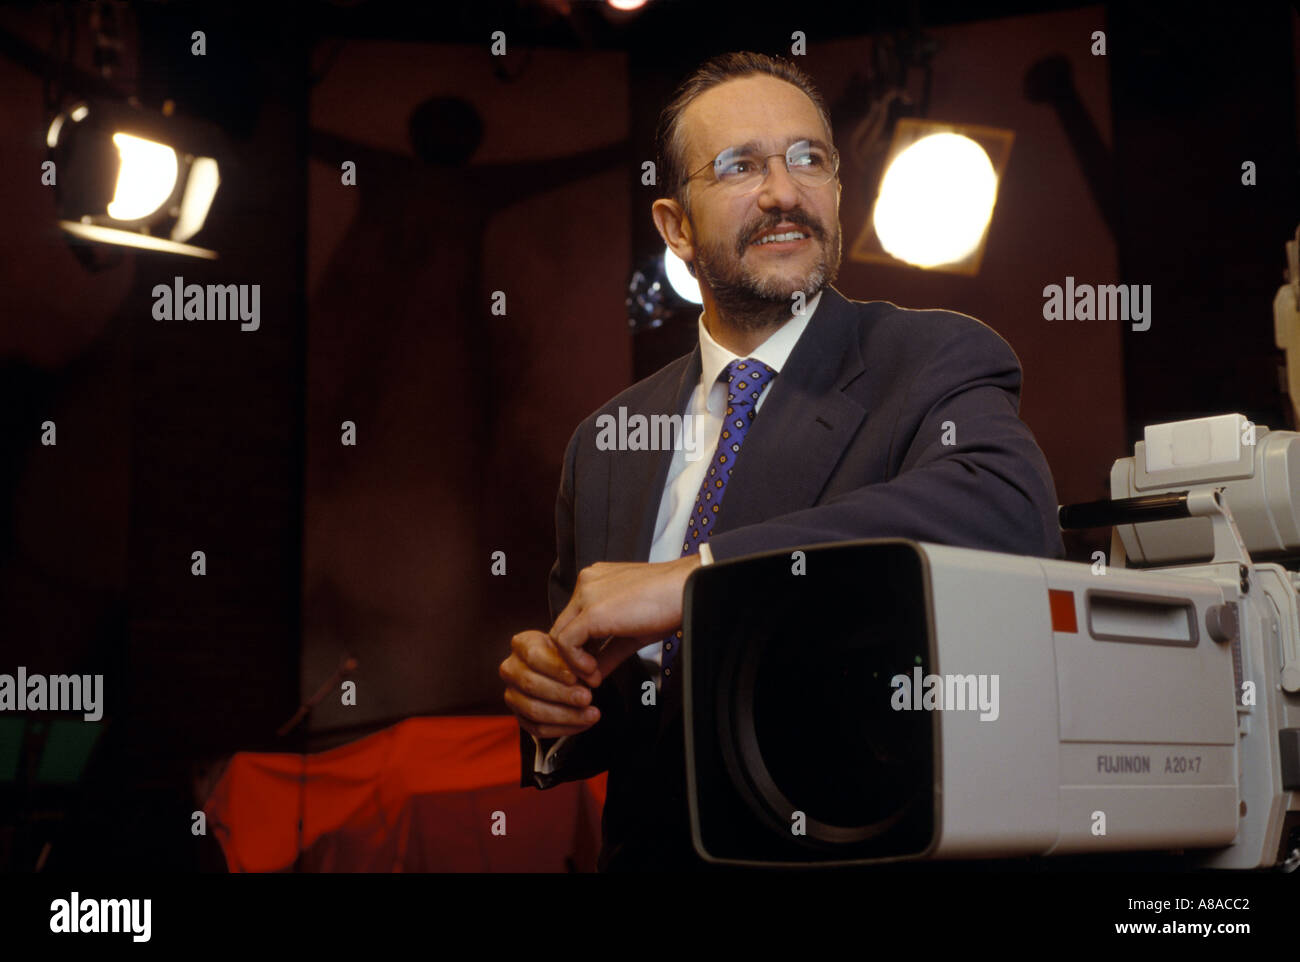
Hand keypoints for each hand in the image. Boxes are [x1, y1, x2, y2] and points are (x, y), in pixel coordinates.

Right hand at [499, 630, 600, 738]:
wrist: (566, 670)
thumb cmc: (571, 655)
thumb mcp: (574, 647)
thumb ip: (578, 659)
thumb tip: (591, 677)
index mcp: (521, 644)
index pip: (534, 656)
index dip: (556, 668)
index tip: (576, 677)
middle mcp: (511, 668)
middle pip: (531, 684)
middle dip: (562, 694)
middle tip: (587, 697)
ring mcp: (512, 694)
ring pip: (534, 710)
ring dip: (566, 715)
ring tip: (591, 714)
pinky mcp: (519, 716)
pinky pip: (538, 728)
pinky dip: (563, 728)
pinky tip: (583, 723)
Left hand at [549, 555, 702, 681]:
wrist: (688, 589)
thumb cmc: (670, 604)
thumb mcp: (633, 632)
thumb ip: (609, 651)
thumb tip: (595, 674)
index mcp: (596, 581)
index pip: (573, 618)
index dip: (579, 648)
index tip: (593, 669)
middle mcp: (587, 582)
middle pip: (563, 626)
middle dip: (572, 657)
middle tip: (589, 678)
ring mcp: (587, 594)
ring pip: (559, 634)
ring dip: (572, 663)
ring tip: (593, 677)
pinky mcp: (592, 611)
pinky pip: (567, 642)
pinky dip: (576, 662)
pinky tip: (594, 672)